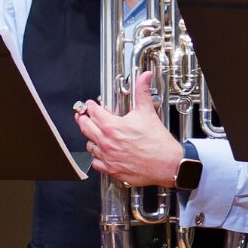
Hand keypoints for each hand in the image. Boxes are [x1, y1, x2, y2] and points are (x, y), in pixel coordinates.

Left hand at [74, 71, 187, 187]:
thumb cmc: (157, 142)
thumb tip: (144, 77)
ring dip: (90, 138)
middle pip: (85, 128)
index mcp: (112, 127)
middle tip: (81, 116)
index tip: (90, 104)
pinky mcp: (112, 170)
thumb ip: (142, 91)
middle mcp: (107, 143)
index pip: (94, 112)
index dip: (90, 106)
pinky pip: (96, 163)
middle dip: (82, 119)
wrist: (166, 163)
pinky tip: (101, 153)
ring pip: (89, 146)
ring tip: (93, 134)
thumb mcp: (147, 111)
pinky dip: (96, 157)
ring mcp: (108, 158)